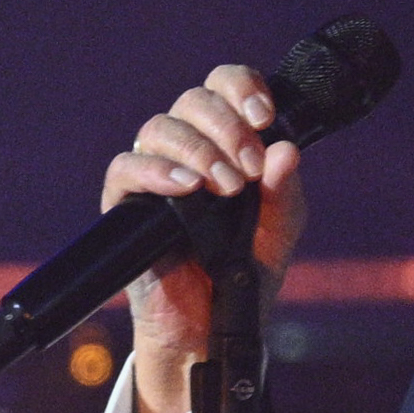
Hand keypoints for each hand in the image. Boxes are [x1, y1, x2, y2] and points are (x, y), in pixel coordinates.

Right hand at [101, 65, 306, 412]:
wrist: (213, 326)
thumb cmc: (246, 272)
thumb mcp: (279, 230)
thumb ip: (284, 192)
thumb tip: (286, 150)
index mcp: (226, 140)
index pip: (224, 86)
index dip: (242, 87)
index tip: (265, 116)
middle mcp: (188, 148)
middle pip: (192, 100)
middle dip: (226, 127)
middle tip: (248, 169)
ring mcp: (155, 172)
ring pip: (160, 127)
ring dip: (198, 150)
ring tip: (224, 186)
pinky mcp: (127, 203)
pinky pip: (127, 167)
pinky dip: (157, 170)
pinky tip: (186, 187)